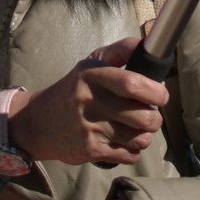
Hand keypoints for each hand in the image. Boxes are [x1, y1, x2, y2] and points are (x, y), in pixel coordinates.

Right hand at [12, 38, 167, 165]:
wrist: (39, 122)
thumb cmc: (74, 90)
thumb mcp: (90, 64)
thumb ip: (120, 51)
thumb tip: (150, 44)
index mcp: (92, 76)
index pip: (132, 83)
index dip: (156, 92)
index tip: (161, 95)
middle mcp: (90, 101)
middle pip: (144, 117)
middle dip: (155, 118)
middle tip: (149, 115)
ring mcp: (90, 128)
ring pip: (140, 139)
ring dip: (145, 136)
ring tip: (136, 129)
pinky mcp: (90, 151)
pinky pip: (128, 155)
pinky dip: (132, 150)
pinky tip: (123, 142)